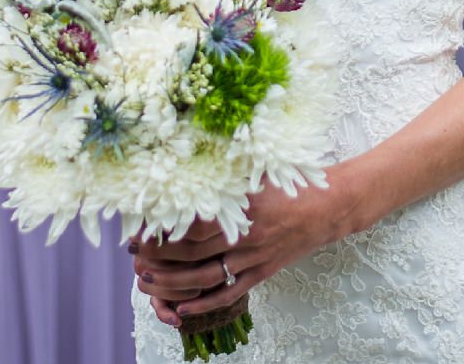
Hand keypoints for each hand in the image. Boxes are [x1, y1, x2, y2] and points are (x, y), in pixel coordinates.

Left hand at [131, 182, 344, 324]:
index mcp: (241, 205)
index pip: (193, 222)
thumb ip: (229, 169)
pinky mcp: (260, 274)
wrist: (328, 207)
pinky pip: (228, 293)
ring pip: (204, 277)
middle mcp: (244, 235)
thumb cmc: (292, 183)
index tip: (141, 227)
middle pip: (192, 251)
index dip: (164, 228)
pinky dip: (204, 304)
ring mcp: (252, 258)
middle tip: (135, 255)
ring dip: (172, 283)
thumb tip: (194, 157)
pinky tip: (182, 307)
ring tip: (147, 281)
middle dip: (159, 256)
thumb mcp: (260, 169)